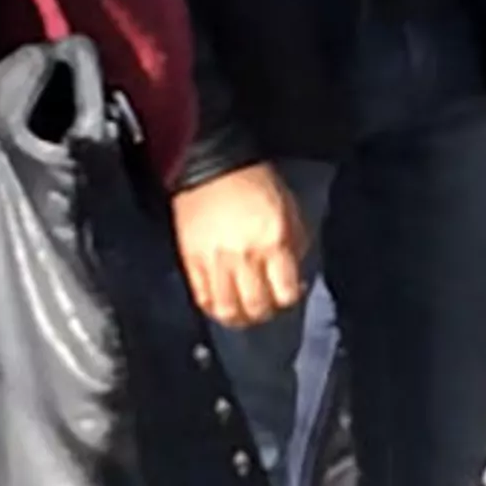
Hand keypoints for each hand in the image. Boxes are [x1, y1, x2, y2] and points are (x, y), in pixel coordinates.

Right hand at [173, 163, 309, 327]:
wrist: (213, 168)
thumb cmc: (257, 185)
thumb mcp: (290, 210)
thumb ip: (294, 245)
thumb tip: (294, 276)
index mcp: (273, 242)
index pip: (284, 293)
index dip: (290, 298)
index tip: (290, 292)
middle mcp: (244, 257)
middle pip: (256, 307)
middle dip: (266, 313)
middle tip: (268, 306)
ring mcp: (214, 262)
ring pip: (226, 310)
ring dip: (239, 318)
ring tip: (245, 312)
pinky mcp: (190, 262)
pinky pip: (202, 298)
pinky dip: (213, 308)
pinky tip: (223, 302)